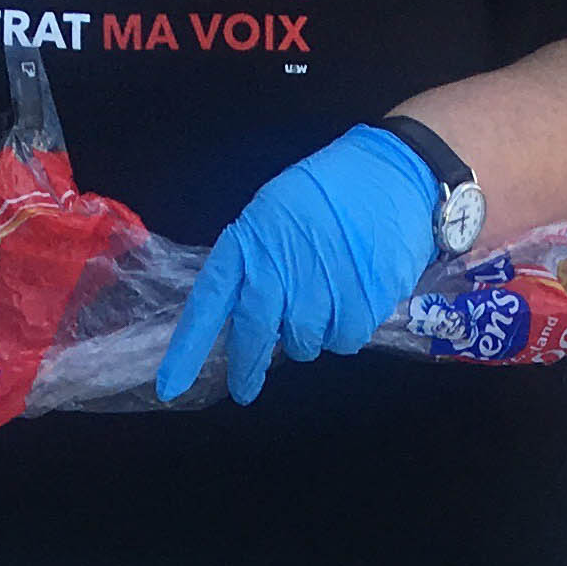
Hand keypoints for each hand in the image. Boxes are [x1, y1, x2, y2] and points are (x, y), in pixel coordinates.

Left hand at [156, 124, 439, 403]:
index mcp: (249, 244)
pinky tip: (352, 300)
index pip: (209, 302)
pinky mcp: (359, 307)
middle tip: (244, 389)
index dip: (189, 348)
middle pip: (253, 336)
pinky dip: (344, 332)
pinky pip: (342, 342)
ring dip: (309, 335)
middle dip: (247, 368)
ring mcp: (319, 293)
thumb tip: (248, 313)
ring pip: (302, 345)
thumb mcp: (276, 214)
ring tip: (325, 299)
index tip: (171, 386)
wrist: (395, 175)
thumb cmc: (331, 190)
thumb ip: (258, 263)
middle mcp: (277, 273)